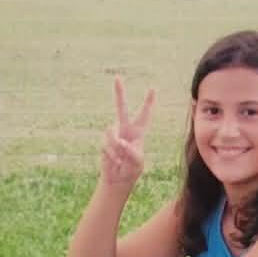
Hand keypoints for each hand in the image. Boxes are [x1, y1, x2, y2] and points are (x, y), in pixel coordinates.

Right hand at [100, 76, 155, 190]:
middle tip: (117, 77)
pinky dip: (112, 154)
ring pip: (112, 134)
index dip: (148, 102)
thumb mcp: (137, 162)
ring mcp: (114, 135)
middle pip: (121, 108)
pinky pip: (107, 144)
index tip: (153, 88)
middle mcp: (125, 130)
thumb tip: (121, 142)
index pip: (145, 115)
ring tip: (121, 160)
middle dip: (119, 93)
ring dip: (117, 149)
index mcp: (138, 132)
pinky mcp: (104, 142)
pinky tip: (115, 161)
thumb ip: (131, 151)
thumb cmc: (131, 170)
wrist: (117, 179)